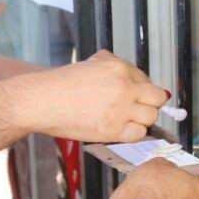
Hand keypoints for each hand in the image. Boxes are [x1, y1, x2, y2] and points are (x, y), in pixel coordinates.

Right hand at [18, 51, 166, 142]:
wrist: (41, 100)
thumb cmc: (61, 84)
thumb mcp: (92, 64)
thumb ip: (116, 68)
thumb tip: (136, 79)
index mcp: (119, 68)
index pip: (146, 79)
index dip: (141, 89)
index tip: (136, 96)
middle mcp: (124, 86)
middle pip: (157, 98)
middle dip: (149, 103)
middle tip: (138, 108)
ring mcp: (120, 108)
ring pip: (151, 116)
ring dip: (142, 119)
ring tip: (127, 119)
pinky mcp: (113, 129)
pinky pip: (139, 134)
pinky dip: (133, 133)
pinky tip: (121, 129)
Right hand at [114, 158, 198, 198]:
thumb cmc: (144, 190)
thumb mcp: (157, 163)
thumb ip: (169, 166)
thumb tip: (167, 169)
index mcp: (198, 188)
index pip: (193, 178)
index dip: (179, 175)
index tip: (170, 175)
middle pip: (188, 196)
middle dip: (176, 191)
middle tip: (161, 185)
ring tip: (152, 197)